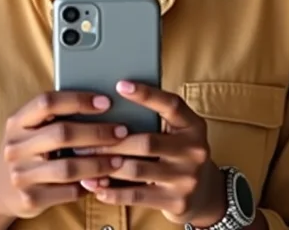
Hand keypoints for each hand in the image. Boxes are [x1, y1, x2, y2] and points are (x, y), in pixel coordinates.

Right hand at [0, 91, 129, 220]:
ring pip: (68, 167)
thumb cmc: (25, 150)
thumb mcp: (28, 128)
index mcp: (17, 121)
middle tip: (121, 131)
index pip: (47, 102)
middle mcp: (15, 146)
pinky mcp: (30, 199)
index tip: (105, 102)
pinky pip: (67, 192)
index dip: (78, 100)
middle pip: (62, 133)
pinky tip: (103, 180)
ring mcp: (21, 174)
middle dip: (96, 132)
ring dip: (98, 162)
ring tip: (119, 159)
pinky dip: (89, 185)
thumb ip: (52, 116)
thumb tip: (99, 101)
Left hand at [79, 81, 226, 226]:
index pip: (171, 105)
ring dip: (106, 165)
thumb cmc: (179, 152)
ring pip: (138, 169)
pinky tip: (96, 186)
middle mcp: (195, 150)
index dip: (146, 94)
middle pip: (147, 141)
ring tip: (83, 160)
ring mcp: (187, 178)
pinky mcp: (176, 202)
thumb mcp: (177, 130)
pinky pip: (137, 196)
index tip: (120, 85)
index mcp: (193, 125)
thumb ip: (156, 117)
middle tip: (84, 137)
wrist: (206, 193)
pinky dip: (113, 191)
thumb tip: (112, 101)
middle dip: (111, 140)